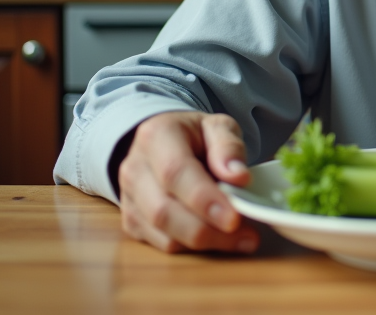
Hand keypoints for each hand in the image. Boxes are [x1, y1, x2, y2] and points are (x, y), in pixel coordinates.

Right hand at [118, 111, 258, 253]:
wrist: (166, 143)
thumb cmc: (196, 136)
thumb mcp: (219, 127)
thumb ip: (228, 147)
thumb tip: (238, 177)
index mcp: (156, 136)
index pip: (175, 172)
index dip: (204, 199)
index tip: (234, 217)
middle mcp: (135, 168)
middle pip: (163, 211)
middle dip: (207, 230)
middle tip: (246, 236)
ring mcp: (129, 198)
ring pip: (162, 234)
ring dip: (205, 243)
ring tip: (241, 239)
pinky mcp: (132, 221)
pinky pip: (162, 244)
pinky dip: (194, 248)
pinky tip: (219, 240)